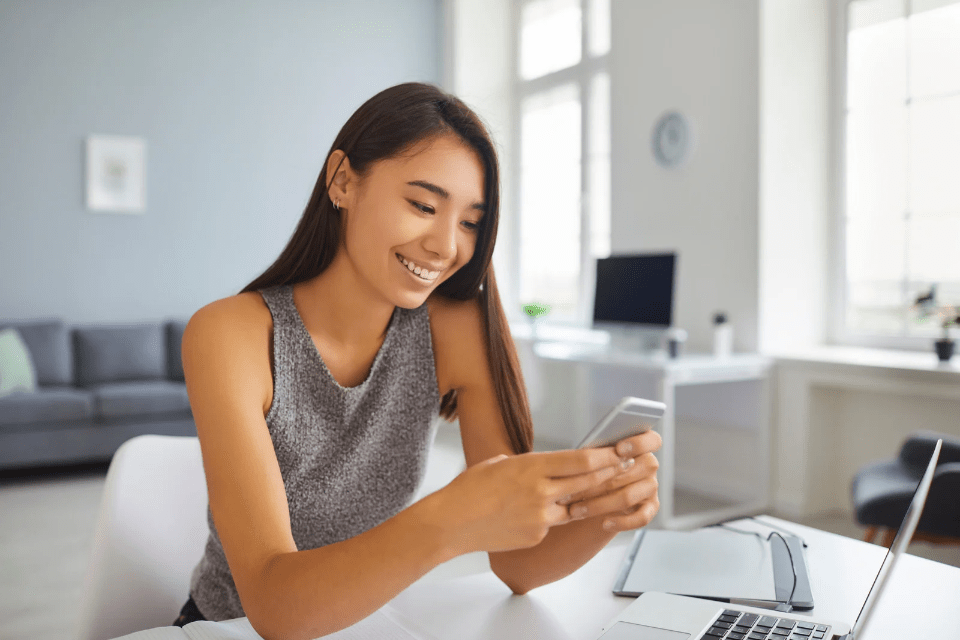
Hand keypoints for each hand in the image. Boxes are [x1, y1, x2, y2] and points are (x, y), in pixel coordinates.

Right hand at [428, 448, 621, 554]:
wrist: (451, 523)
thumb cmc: (469, 489)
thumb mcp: (499, 464)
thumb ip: (528, 465)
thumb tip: (546, 466)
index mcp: (531, 467)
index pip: (580, 460)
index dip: (605, 457)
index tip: (620, 451)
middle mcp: (540, 491)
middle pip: (587, 482)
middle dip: (609, 475)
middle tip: (626, 468)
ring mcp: (540, 517)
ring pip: (576, 506)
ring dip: (586, 498)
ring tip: (597, 491)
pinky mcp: (536, 535)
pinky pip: (554, 524)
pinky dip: (553, 517)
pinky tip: (541, 512)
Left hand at [561, 429, 661, 532]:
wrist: (591, 497)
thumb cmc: (588, 470)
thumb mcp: (589, 459)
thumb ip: (594, 453)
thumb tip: (583, 453)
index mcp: (638, 445)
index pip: (652, 439)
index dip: (639, 443)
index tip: (618, 450)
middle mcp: (648, 465)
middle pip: (632, 471)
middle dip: (599, 481)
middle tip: (573, 489)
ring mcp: (651, 487)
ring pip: (629, 496)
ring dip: (599, 504)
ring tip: (576, 510)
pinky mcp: (650, 508)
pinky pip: (641, 517)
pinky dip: (621, 522)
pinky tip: (604, 523)